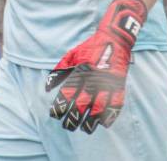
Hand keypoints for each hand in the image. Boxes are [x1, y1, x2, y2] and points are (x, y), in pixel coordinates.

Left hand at [45, 0, 146, 133]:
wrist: (114, 38)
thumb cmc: (90, 47)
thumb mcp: (72, 55)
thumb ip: (59, 71)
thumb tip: (47, 88)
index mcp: (80, 71)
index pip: (67, 94)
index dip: (60, 107)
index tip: (55, 116)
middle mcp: (92, 79)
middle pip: (81, 105)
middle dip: (73, 118)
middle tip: (68, 127)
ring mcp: (107, 83)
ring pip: (98, 109)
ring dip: (91, 121)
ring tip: (85, 129)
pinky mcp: (120, 85)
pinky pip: (116, 105)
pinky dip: (110, 116)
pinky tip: (104, 123)